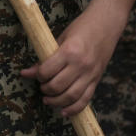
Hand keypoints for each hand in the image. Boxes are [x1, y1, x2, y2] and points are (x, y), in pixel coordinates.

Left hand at [20, 0, 129, 116]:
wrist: (107, 23)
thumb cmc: (82, 27)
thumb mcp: (62, 37)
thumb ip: (47, 56)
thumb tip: (28, 72)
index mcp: (70, 51)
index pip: (47, 71)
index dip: (37, 75)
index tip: (35, 74)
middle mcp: (81, 64)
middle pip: (57, 86)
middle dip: (45, 89)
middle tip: (41, 86)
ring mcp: (90, 74)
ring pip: (70, 96)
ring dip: (56, 101)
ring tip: (48, 99)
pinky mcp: (97, 79)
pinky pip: (85, 100)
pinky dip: (73, 109)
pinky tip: (63, 111)